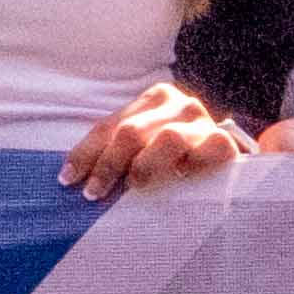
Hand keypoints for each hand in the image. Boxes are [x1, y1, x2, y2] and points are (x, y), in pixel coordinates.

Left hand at [66, 84, 249, 196]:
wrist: (225, 162)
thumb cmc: (175, 159)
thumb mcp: (144, 148)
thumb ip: (118, 153)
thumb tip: (75, 178)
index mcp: (153, 99)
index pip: (110, 126)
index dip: (85, 153)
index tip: (68, 179)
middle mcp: (178, 103)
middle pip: (131, 132)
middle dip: (108, 164)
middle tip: (94, 193)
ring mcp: (201, 121)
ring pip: (167, 139)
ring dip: (145, 166)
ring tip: (134, 186)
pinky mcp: (223, 142)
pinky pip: (205, 151)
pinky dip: (191, 164)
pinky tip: (182, 176)